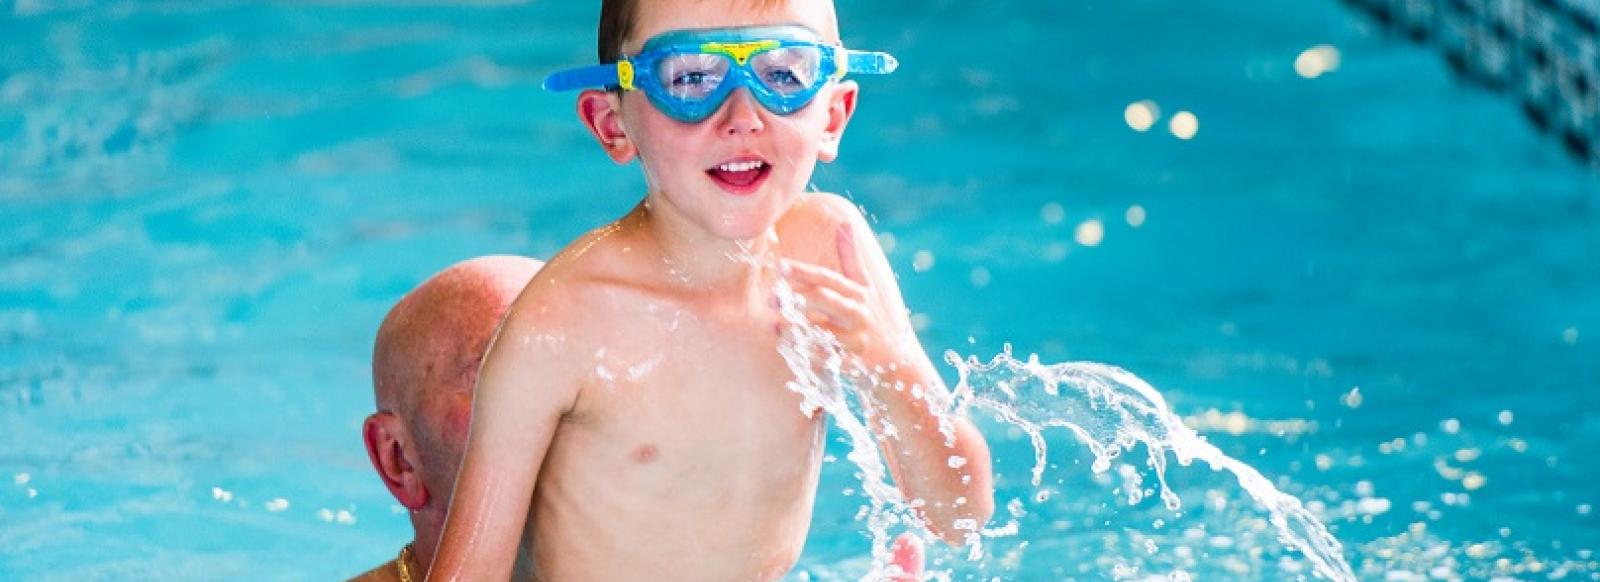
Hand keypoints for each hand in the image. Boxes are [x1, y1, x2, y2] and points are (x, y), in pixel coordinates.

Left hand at [780, 222, 907, 367]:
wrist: (897, 360)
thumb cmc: (875, 317)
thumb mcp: (866, 287)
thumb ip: (851, 258)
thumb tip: (844, 223)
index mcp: (858, 293)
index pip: (828, 278)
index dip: (804, 272)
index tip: (780, 266)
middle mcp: (858, 313)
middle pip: (826, 299)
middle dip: (797, 295)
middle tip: (770, 295)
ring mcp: (857, 339)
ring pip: (823, 330)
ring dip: (797, 327)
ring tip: (774, 323)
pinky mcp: (853, 362)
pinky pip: (826, 358)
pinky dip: (806, 354)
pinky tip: (788, 346)